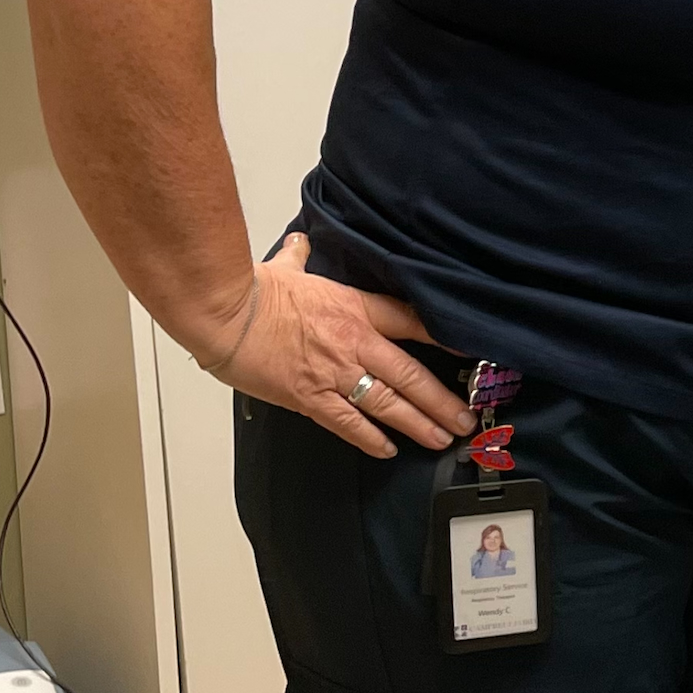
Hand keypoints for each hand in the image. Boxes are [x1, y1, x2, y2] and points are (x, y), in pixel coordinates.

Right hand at [207, 234, 477, 456]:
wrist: (224, 316)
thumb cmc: (254, 291)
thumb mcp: (288, 268)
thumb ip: (301, 257)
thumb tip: (301, 243)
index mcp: (355, 309)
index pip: (412, 322)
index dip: (444, 337)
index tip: (468, 351)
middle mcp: (354, 343)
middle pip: (410, 374)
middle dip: (441, 400)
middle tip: (464, 419)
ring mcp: (334, 373)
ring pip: (387, 403)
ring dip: (417, 423)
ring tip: (441, 438)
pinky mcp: (309, 397)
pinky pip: (347, 423)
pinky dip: (370, 438)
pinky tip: (388, 449)